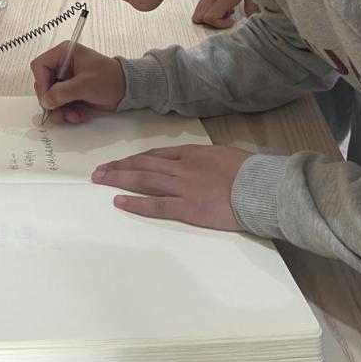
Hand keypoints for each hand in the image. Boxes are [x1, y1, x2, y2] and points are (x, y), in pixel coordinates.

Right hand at [31, 42, 124, 124]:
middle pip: (43, 84)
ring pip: (51, 97)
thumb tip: (46, 101)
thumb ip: (62, 92)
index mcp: (64, 54)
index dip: (41, 83)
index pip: (40, 66)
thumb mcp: (85, 84)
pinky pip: (60, 103)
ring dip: (59, 110)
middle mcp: (62, 65)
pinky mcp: (71, 91)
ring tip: (72, 117)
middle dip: (51, 101)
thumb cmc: (110, 78)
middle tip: (58, 113)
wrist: (127, 89)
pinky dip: (67, 112)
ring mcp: (66, 79)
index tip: (48, 98)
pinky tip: (78, 115)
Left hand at [91, 143, 253, 230]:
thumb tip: (201, 163)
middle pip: (142, 165)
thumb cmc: (250, 172)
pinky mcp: (187, 207)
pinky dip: (135, 202)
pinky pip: (156, 204)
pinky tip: (119, 202)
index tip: (120, 162)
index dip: (134, 159)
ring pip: (143, 180)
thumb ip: (206, 159)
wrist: (261, 188)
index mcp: (192, 154)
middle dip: (118, 168)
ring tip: (101, 181)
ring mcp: (183, 187)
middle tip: (98, 172)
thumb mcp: (225, 156)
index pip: (154, 155)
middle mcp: (182, 167)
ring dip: (119, 180)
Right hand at [192, 0, 258, 28]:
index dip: (219, 24)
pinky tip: (225, 4)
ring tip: (225, 12)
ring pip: (197, 12)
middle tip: (225, 19)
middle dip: (210, 23)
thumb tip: (253, 17)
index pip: (210, 17)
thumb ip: (252, 5)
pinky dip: (210, 9)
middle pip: (197, 17)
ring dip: (209, 16)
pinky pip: (202, 4)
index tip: (232, 20)